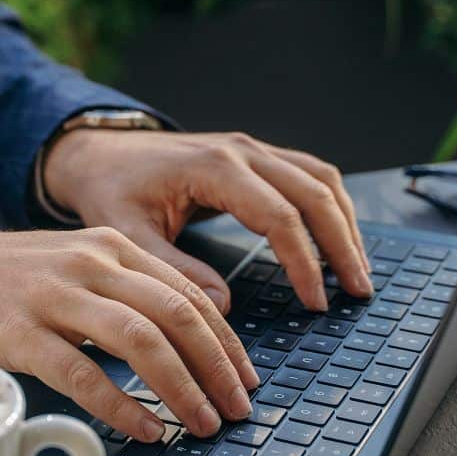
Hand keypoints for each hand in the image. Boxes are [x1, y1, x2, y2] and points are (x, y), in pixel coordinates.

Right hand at [0, 228, 259, 441]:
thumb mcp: (66, 269)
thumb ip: (118, 293)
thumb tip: (177, 346)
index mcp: (107, 245)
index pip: (188, 292)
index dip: (226, 341)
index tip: (244, 378)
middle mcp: (88, 263)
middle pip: (177, 314)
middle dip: (218, 368)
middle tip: (238, 409)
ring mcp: (52, 296)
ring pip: (141, 340)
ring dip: (182, 388)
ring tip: (202, 424)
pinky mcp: (17, 332)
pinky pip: (83, 372)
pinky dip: (122, 404)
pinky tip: (145, 428)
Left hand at [42, 129, 372, 311]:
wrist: (98, 152)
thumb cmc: (110, 190)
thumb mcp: (128, 235)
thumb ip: (173, 270)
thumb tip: (222, 307)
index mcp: (213, 167)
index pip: (280, 216)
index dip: (305, 262)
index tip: (316, 302)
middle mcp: (241, 150)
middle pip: (314, 194)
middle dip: (342, 245)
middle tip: (358, 292)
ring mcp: (251, 148)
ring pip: (320, 179)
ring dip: (345, 224)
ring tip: (358, 271)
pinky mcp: (254, 155)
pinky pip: (308, 174)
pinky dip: (330, 207)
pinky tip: (338, 239)